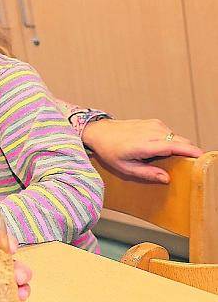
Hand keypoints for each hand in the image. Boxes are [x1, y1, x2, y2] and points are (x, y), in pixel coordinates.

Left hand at [82, 118, 202, 182]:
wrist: (100, 132)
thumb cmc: (110, 151)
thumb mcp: (124, 168)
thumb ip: (146, 174)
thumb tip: (166, 178)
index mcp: (145, 145)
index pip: (174, 146)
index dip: (190, 151)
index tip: (201, 157)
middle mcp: (152, 132)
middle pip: (181, 141)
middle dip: (187, 152)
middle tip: (186, 165)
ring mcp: (154, 125)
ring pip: (176, 137)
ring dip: (178, 147)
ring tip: (167, 158)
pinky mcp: (154, 122)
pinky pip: (170, 133)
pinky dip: (170, 141)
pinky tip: (159, 149)